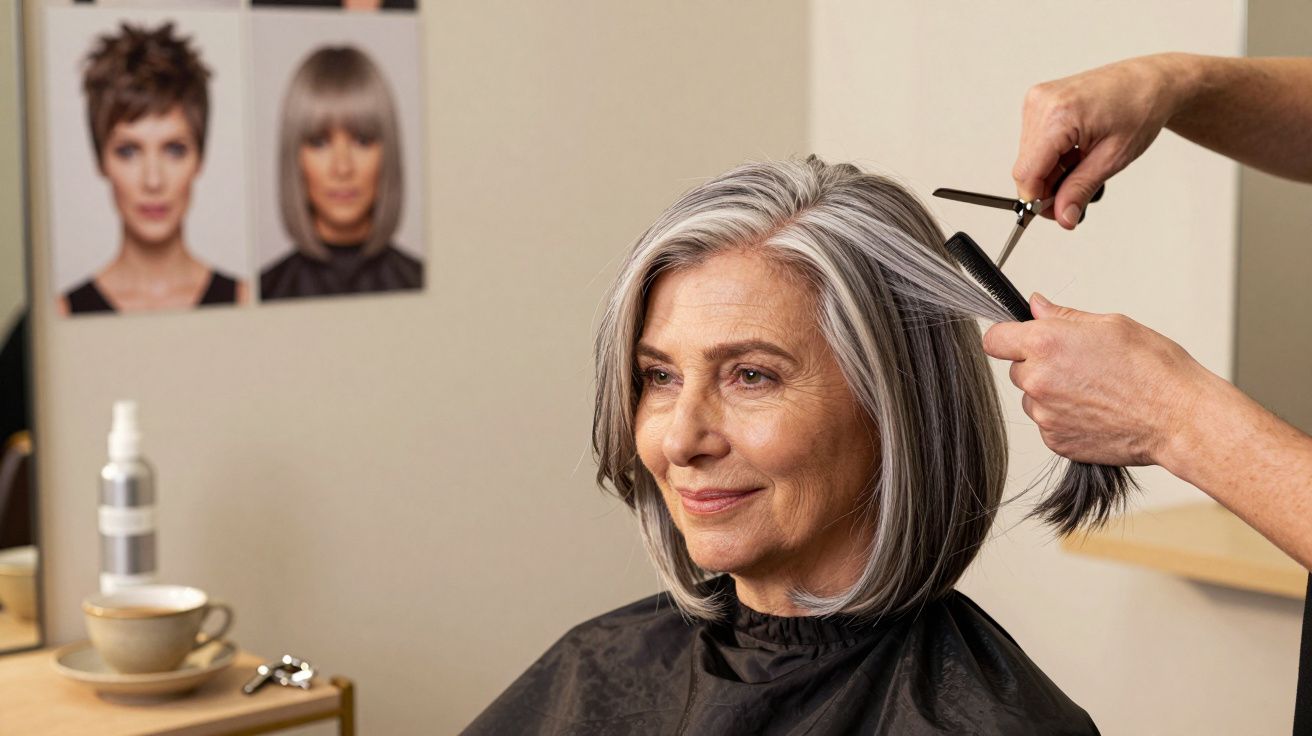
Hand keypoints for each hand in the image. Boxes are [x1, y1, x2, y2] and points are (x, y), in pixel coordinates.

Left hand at [981, 294, 1213, 467]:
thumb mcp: (1111, 325)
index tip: (1020, 339)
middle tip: (1078, 364)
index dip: (1008, 337)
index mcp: (1045, 344)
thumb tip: (1036, 306)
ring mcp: (1044, 415)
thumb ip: (1063, 317)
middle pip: (1016, 369)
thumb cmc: (1154, 369)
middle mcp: (1037, 380)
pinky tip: (1096, 411)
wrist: (1178, 418)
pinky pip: (1048, 423)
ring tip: (1094, 390)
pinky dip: (1064, 418)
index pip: (994, 339)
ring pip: (1032, 398)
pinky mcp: (1056, 441)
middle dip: (1038, 364)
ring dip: (1051, 393)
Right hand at [1013, 54, 1187, 228]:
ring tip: (1081, 163)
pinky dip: (1051, 155)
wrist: (1150, 81)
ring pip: (1028, 157)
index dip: (1037, 200)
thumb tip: (1063, 218)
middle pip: (1025, 167)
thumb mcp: (1113, 158)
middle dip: (1047, 187)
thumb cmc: (1140, 108)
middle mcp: (1041, 103)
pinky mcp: (1039, 102)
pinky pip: (1034, 142)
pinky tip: (1074, 151)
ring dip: (1050, 171)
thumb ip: (1081, 190)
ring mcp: (1037, 100)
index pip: (1027, 173)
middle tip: (1075, 194)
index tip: (1055, 213)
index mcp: (1058, 115)